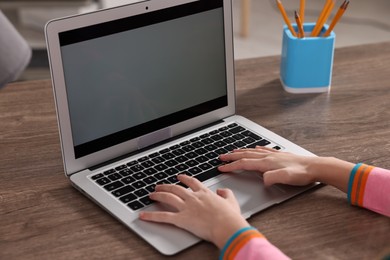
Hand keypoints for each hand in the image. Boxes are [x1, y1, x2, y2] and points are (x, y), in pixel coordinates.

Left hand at [139, 174, 248, 248]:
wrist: (227, 226)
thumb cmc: (230, 217)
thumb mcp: (231, 201)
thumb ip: (226, 194)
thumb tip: (222, 190)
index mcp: (205, 193)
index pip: (191, 182)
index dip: (184, 179)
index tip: (179, 177)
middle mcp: (193, 197)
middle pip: (176, 188)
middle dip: (166, 186)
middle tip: (159, 186)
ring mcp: (186, 207)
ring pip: (168, 197)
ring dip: (158, 195)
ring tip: (151, 194)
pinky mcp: (181, 219)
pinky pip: (163, 216)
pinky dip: (152, 215)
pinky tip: (143, 214)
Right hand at [218, 147, 353, 191]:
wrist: (315, 167)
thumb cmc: (302, 174)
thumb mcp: (287, 178)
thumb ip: (273, 178)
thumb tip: (263, 179)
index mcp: (267, 162)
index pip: (244, 163)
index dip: (231, 166)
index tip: (221, 167)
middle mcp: (268, 156)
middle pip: (245, 155)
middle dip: (231, 156)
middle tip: (221, 157)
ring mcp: (273, 154)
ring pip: (252, 151)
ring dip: (240, 151)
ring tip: (232, 151)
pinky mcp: (279, 155)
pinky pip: (262, 150)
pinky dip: (254, 149)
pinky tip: (255, 148)